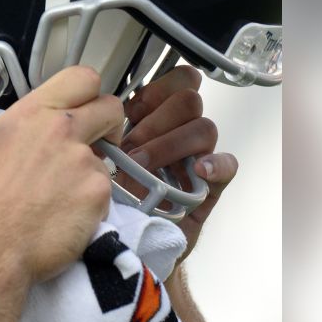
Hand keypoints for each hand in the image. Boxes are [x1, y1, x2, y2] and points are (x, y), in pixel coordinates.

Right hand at [0, 66, 122, 283]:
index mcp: (31, 115)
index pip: (81, 78)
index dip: (87, 92)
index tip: (82, 108)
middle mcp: (62, 132)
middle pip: (111, 109)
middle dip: (107, 125)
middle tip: (93, 143)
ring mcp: (84, 163)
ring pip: (105, 159)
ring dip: (89, 172)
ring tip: (62, 194)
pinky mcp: (98, 196)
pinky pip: (103, 193)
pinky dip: (89, 204)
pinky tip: (65, 215)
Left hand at [118, 65, 238, 259]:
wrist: (122, 240)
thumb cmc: (110, 195)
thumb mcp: (100, 154)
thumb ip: (104, 128)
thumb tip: (92, 109)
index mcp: (157, 119)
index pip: (177, 80)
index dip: (156, 89)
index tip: (130, 110)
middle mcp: (180, 134)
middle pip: (188, 100)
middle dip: (156, 120)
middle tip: (131, 145)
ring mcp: (197, 160)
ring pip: (204, 128)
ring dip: (169, 143)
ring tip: (142, 165)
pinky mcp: (208, 189)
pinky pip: (228, 166)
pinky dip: (216, 164)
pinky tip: (198, 170)